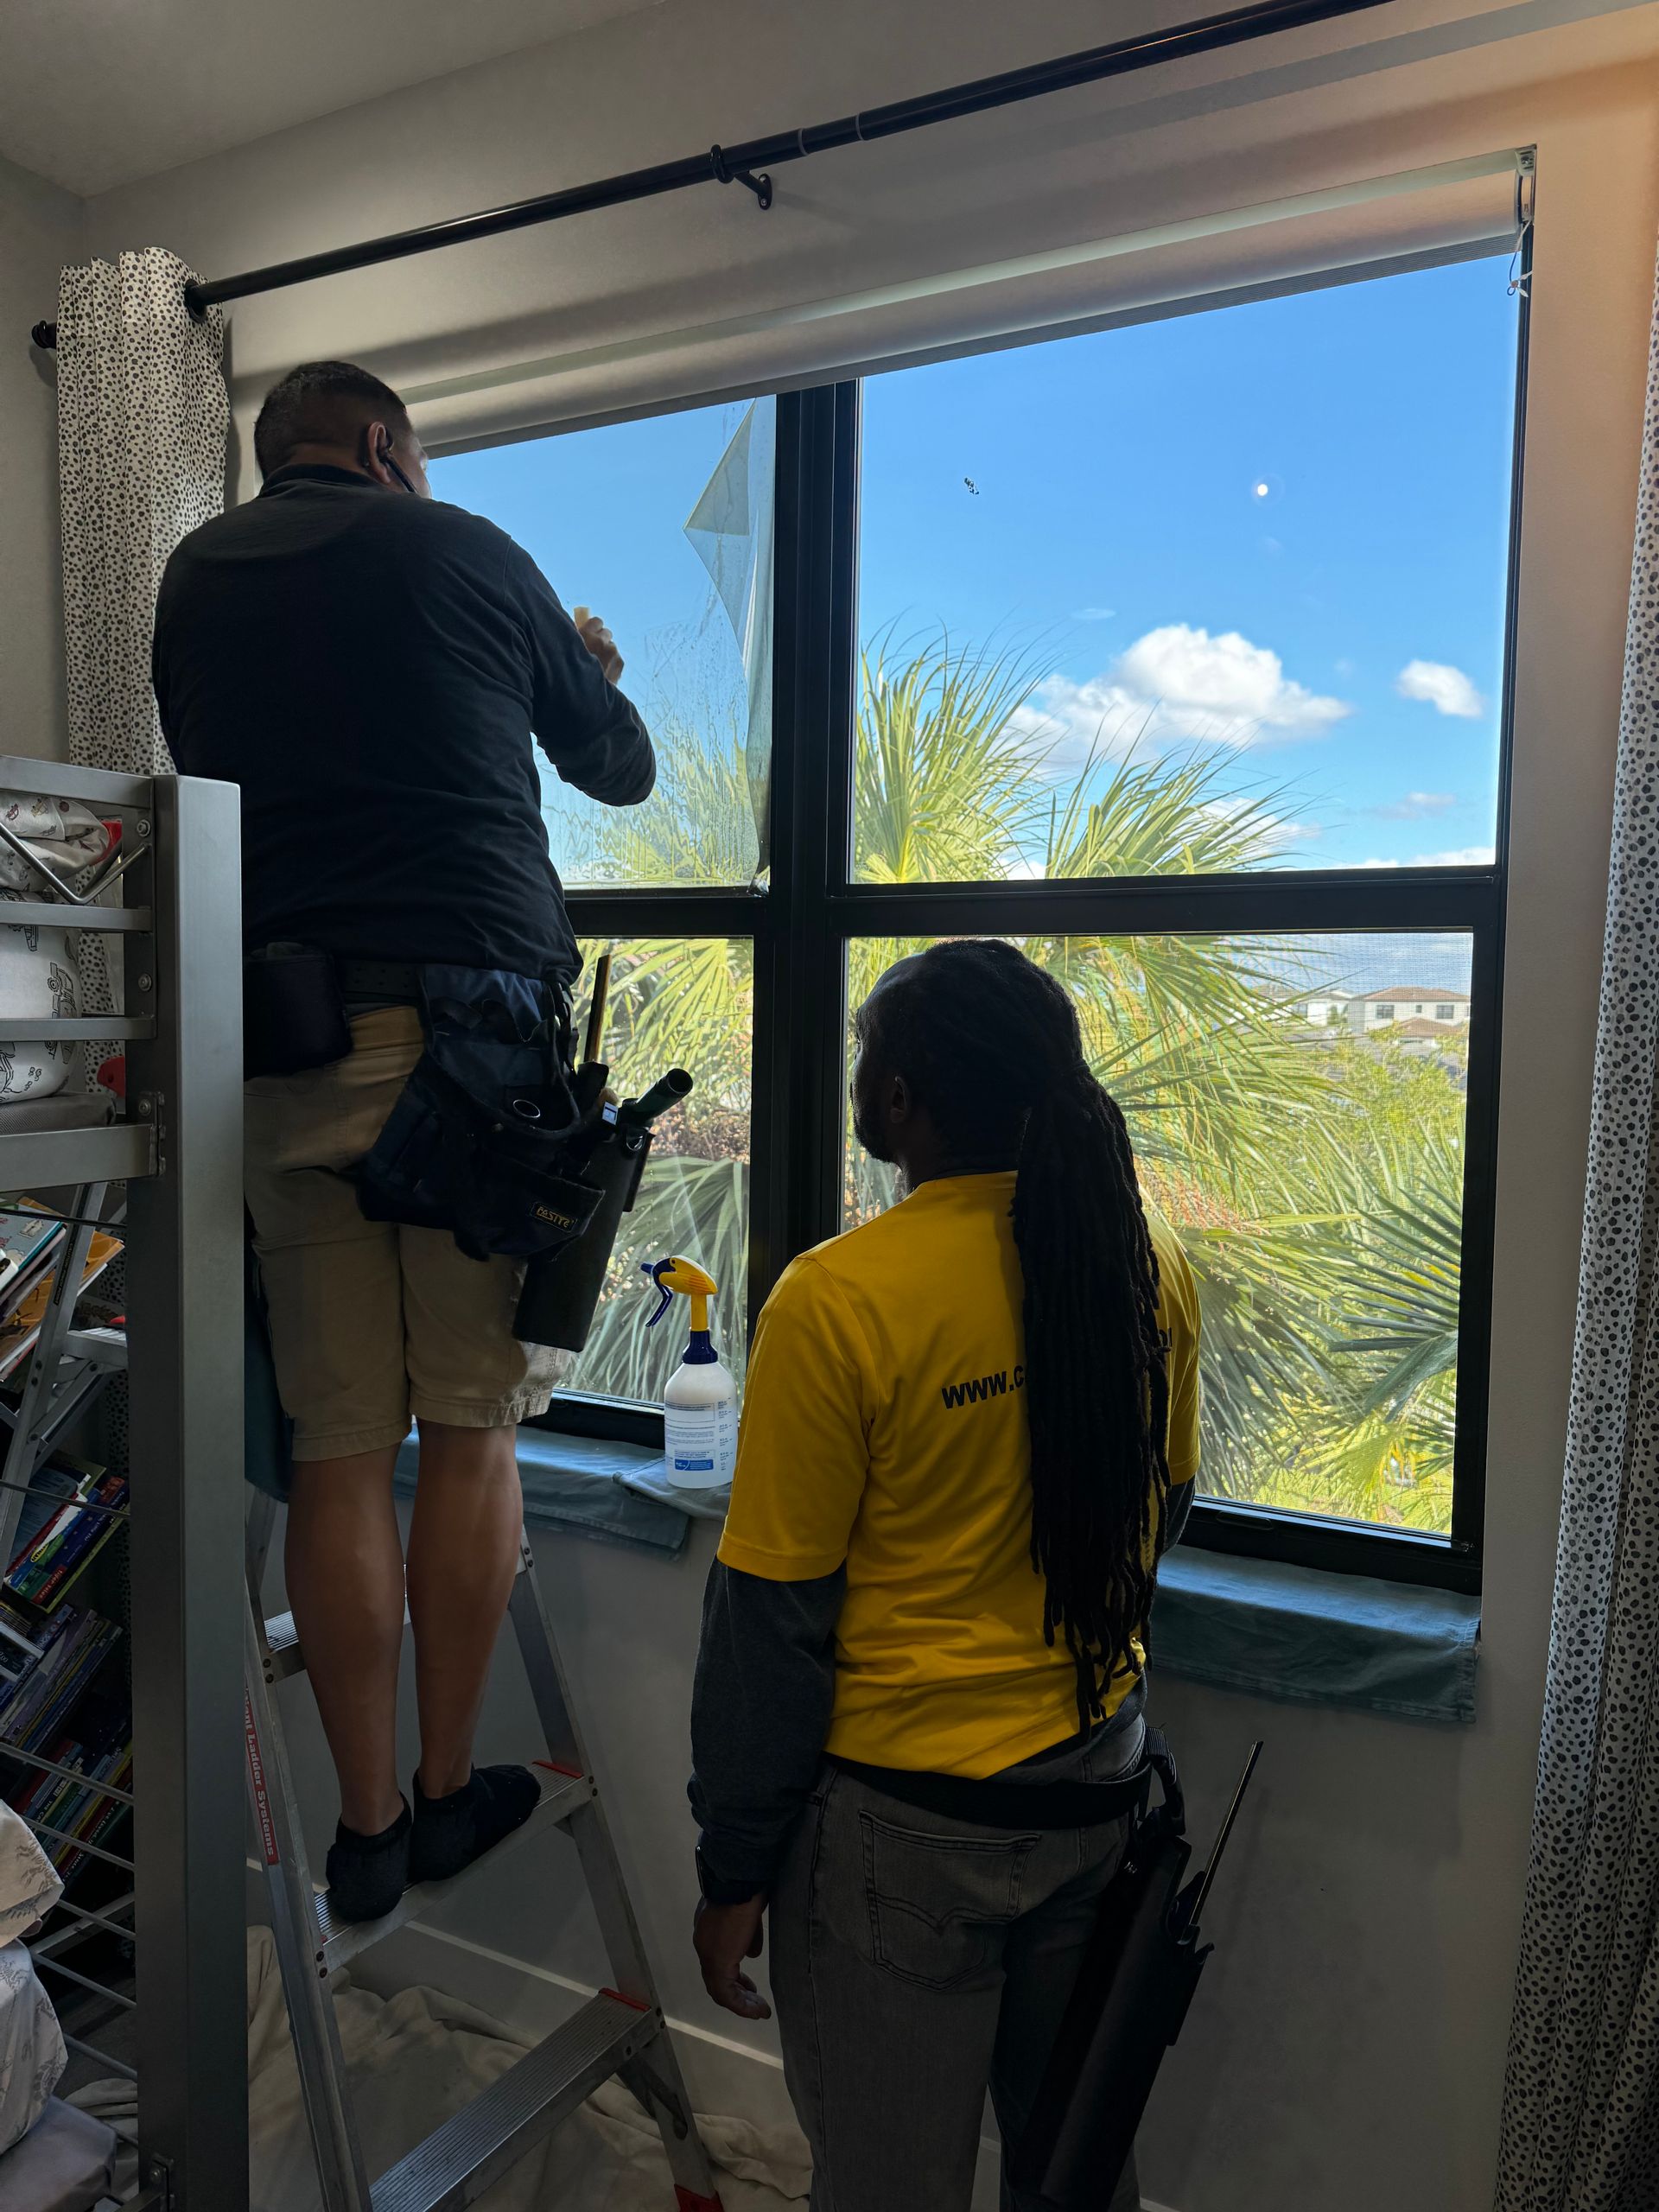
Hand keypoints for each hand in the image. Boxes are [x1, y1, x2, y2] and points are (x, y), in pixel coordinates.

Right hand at [572, 604, 623, 683]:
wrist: (583, 696)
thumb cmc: (567, 673)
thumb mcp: (565, 650)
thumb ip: (574, 638)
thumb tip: (580, 631)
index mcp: (587, 635)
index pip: (597, 621)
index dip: (593, 629)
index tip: (589, 636)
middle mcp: (603, 641)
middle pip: (606, 633)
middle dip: (600, 641)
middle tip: (592, 652)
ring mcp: (613, 653)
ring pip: (612, 647)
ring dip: (606, 653)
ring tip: (598, 666)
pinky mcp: (620, 664)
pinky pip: (617, 658)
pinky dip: (612, 663)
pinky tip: (604, 673)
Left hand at [693, 1894, 770, 2019]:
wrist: (739, 1883)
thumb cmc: (746, 1892)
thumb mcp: (748, 1915)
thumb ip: (748, 1936)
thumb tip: (752, 1953)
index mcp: (707, 1930)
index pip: (717, 1960)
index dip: (733, 1975)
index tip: (749, 1986)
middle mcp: (704, 1944)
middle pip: (716, 1978)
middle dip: (737, 1992)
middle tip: (754, 2002)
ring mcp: (708, 1955)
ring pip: (720, 1990)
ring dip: (741, 2004)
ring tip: (759, 2011)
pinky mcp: (718, 1964)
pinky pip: (727, 1995)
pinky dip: (742, 2006)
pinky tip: (757, 2009)